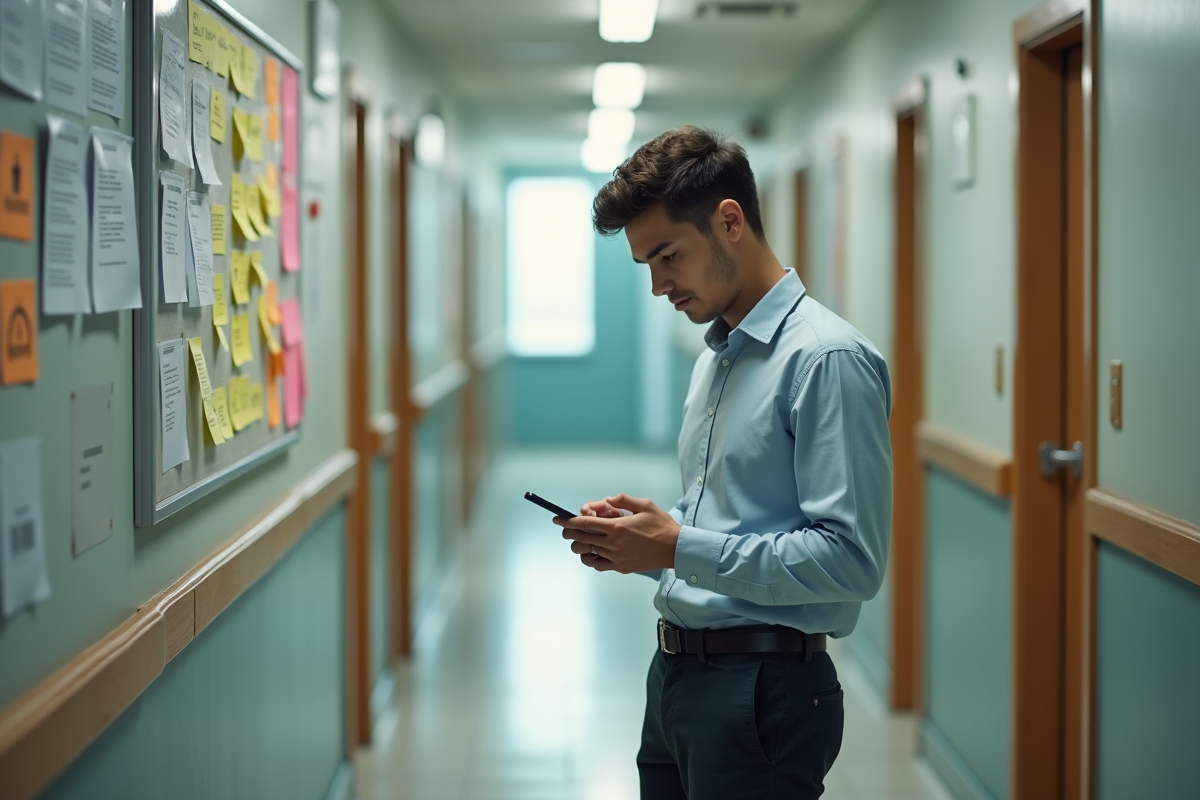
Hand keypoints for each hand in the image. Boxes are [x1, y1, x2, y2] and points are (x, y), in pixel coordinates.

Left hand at [554, 494, 680, 573]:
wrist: (675, 548)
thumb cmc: (661, 525)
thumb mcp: (644, 505)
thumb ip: (623, 500)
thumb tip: (607, 500)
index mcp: (618, 526)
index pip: (584, 523)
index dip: (567, 521)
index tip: (558, 519)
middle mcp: (614, 543)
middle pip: (580, 538)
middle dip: (569, 533)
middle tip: (567, 529)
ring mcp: (616, 557)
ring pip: (586, 552)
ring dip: (579, 545)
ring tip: (581, 540)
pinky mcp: (621, 567)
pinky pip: (597, 565)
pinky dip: (590, 559)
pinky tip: (593, 552)